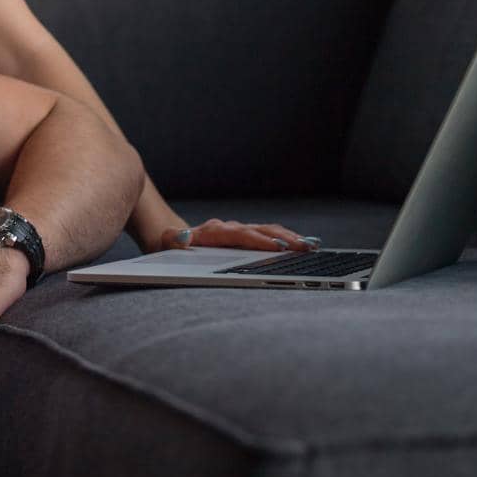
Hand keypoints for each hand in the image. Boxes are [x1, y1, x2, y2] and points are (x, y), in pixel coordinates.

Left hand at [155, 218, 319, 252]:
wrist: (170, 236)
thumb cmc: (169, 247)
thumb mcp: (165, 244)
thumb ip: (172, 240)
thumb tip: (181, 237)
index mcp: (213, 231)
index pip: (240, 235)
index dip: (259, 241)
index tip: (277, 248)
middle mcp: (229, 228)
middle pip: (260, 231)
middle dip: (283, 239)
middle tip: (304, 247)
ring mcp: (238, 231)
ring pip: (268, 231)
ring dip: (289, 238)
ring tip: (311, 246)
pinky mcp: (244, 237)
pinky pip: (268, 235)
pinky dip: (286, 240)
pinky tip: (305, 246)